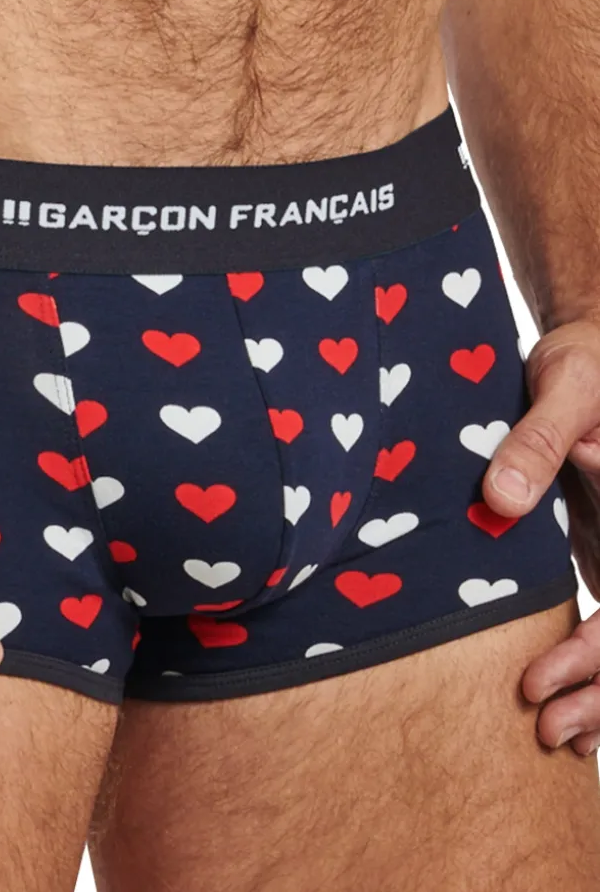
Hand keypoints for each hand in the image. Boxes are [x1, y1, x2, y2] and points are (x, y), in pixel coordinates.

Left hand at [482, 319, 599, 755]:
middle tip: (546, 731)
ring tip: (556, 737)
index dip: (598, 654)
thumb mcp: (566, 384)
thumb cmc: (586, 358)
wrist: (591, 352)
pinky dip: (599, 666)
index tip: (536, 683)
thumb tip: (501, 500)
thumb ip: (539, 440)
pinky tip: (574, 710)